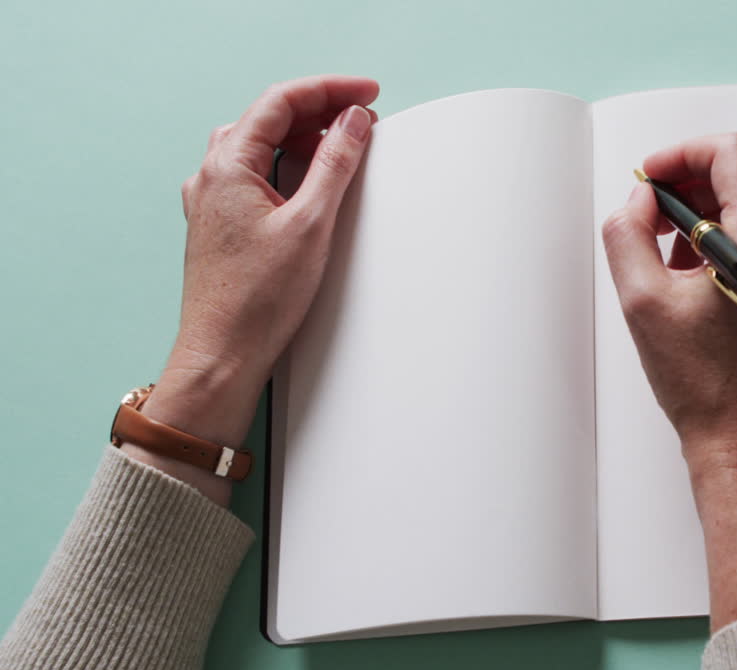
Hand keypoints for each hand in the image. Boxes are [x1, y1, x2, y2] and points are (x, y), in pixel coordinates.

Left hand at [125, 76, 378, 503]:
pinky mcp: (223, 225)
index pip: (280, 102)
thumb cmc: (256, 302)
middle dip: (320, 111)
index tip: (368, 93)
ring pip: (263, 148)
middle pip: (270, 120)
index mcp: (227, 166)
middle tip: (365, 119)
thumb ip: (334, 165)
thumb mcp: (310, 224)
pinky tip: (315, 185)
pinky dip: (291, 168)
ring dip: (306, 140)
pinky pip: (259, 177)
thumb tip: (352, 124)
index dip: (329, 90)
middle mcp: (212, 176)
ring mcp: (214, 201)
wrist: (221, 356)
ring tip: (348, 148)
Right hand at [602, 134, 736, 628]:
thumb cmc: (704, 388)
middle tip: (650, 213)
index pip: (731, 154)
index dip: (681, 154)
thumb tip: (640, 201)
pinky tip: (690, 278)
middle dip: (690, 184)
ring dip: (706, 213)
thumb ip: (629, 234)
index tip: (650, 179)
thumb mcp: (643, 303)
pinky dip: (725, 241)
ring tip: (665, 252)